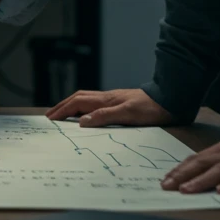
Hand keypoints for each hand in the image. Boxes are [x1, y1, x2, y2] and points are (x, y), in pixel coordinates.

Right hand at [45, 88, 174, 126]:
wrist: (170, 100)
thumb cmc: (151, 109)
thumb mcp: (128, 114)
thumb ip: (104, 116)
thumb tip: (81, 121)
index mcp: (106, 100)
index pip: (77, 103)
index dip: (62, 111)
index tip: (50, 119)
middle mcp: (106, 98)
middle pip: (77, 98)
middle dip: (62, 106)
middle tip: (50, 116)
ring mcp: (113, 99)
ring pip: (85, 99)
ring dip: (71, 105)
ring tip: (62, 113)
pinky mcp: (120, 102)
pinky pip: (94, 103)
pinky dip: (83, 107)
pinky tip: (85, 113)